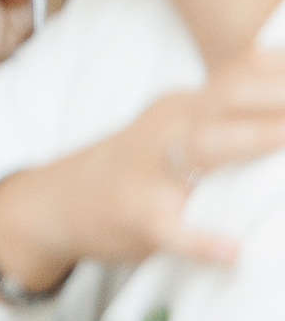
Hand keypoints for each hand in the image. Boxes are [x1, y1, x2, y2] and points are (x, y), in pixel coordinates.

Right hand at [0, 49, 284, 300]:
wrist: (58, 202)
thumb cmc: (134, 167)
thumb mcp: (174, 125)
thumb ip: (223, 110)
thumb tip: (278, 78)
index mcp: (183, 107)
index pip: (240, 76)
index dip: (278, 71)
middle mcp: (168, 128)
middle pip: (225, 100)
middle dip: (274, 96)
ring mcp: (150, 170)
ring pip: (200, 150)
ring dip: (246, 141)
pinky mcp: (139, 216)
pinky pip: (171, 228)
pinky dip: (201, 240)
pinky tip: (230, 249)